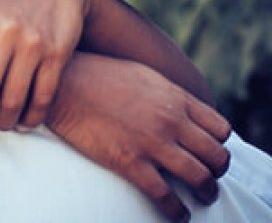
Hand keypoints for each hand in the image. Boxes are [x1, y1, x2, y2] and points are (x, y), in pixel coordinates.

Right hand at [48, 54, 231, 221]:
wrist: (62, 83)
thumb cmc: (96, 74)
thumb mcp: (142, 74)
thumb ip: (167, 92)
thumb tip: (179, 107)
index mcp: (175, 98)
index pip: (221, 129)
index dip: (219, 145)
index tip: (209, 153)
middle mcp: (171, 120)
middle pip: (217, 155)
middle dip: (217, 171)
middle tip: (209, 179)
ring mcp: (151, 141)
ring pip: (200, 177)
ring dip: (207, 192)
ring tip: (202, 198)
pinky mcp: (129, 161)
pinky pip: (165, 195)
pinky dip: (177, 211)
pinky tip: (178, 215)